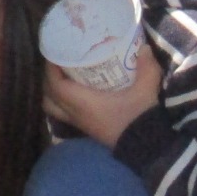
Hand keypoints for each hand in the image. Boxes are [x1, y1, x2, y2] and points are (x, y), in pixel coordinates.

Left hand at [42, 45, 163, 148]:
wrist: (147, 148)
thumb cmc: (140, 118)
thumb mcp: (146, 91)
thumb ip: (147, 68)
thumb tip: (144, 47)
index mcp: (84, 103)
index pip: (55, 85)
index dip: (51, 68)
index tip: (55, 52)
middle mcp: (77, 115)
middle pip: (49, 97)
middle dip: (49, 79)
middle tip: (59, 63)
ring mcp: (81, 124)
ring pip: (54, 109)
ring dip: (54, 94)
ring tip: (64, 78)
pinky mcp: (88, 130)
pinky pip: (65, 115)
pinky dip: (63, 104)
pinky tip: (77, 94)